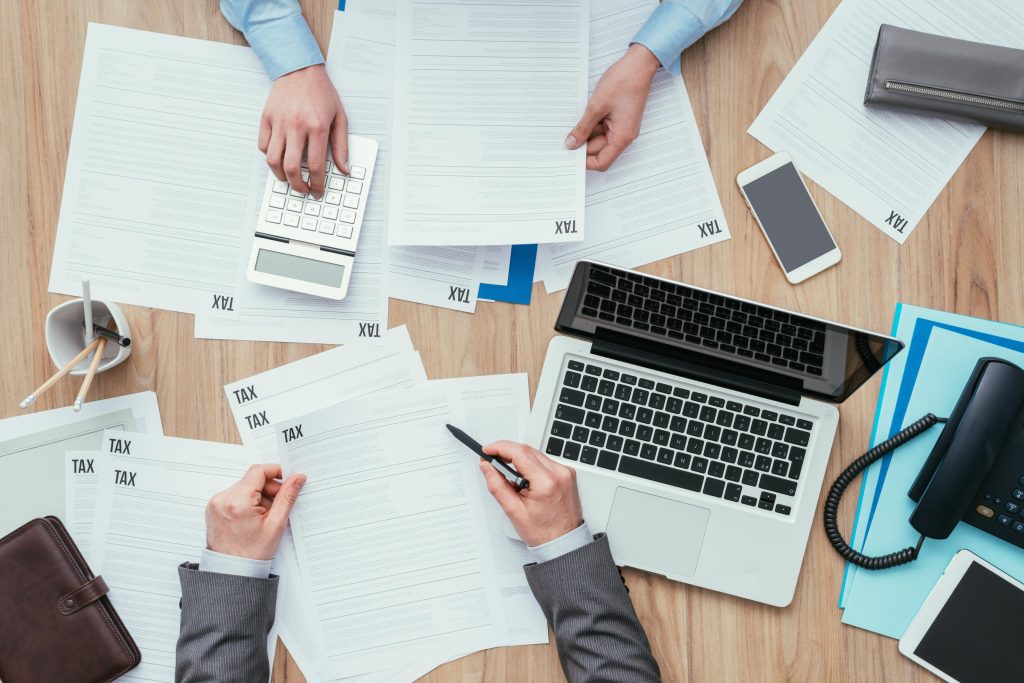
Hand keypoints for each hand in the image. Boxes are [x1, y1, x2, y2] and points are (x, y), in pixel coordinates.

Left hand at [205, 464, 305, 560]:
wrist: (230, 571)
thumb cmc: (251, 553)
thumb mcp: (275, 524)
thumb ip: (287, 497)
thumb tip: (297, 479)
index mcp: (237, 502)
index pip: (258, 471)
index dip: (275, 471)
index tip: (286, 478)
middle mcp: (222, 499)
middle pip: (251, 479)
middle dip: (268, 489)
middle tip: (277, 505)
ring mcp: (215, 503)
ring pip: (244, 487)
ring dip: (258, 496)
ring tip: (264, 515)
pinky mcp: (213, 507)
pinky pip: (234, 495)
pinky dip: (247, 501)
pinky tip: (253, 517)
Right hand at [260, 64, 348, 198]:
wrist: (300, 69)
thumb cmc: (321, 93)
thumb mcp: (340, 118)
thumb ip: (342, 146)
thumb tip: (344, 169)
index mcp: (317, 127)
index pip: (314, 165)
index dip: (317, 184)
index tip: (317, 191)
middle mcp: (296, 126)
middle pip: (291, 168)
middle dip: (297, 186)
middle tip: (303, 190)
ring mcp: (279, 122)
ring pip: (273, 160)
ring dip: (280, 176)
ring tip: (289, 179)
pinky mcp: (266, 118)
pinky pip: (263, 146)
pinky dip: (270, 157)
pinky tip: (279, 158)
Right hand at [479, 441, 583, 546]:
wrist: (564, 541)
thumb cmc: (544, 532)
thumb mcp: (514, 511)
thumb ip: (497, 485)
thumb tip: (487, 467)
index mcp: (546, 482)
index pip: (519, 453)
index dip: (500, 447)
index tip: (488, 449)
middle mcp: (560, 473)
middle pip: (527, 450)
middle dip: (508, 453)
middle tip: (493, 462)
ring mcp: (566, 472)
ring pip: (536, 454)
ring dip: (520, 460)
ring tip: (512, 479)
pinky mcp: (567, 473)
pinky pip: (545, 461)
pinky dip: (531, 465)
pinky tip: (526, 480)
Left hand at [565, 44, 659, 170]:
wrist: (638, 64)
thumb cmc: (623, 82)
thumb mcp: (596, 106)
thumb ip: (583, 128)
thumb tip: (572, 143)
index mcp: (622, 137)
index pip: (602, 162)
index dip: (585, 162)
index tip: (570, 155)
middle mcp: (624, 136)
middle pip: (599, 151)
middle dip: (583, 145)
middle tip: (567, 136)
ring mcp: (622, 128)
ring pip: (599, 139)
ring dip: (587, 133)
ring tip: (579, 119)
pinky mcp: (619, 120)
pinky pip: (603, 129)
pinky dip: (592, 125)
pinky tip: (586, 115)